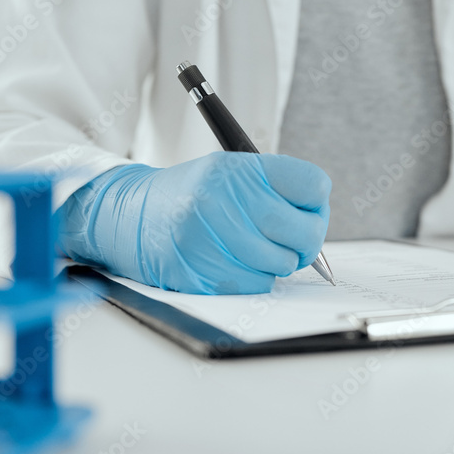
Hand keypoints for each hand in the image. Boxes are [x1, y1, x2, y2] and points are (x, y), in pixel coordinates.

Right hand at [58, 153, 330, 293]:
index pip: (313, 185)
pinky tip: (233, 262)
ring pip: (282, 264)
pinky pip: (256, 285)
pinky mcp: (201, 272)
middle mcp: (225, 199)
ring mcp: (211, 237)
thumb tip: (318, 226)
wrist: (134, 217)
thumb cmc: (193, 197)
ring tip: (253, 248)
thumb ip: (275, 190)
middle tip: (294, 242)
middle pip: (305, 231)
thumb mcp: (231, 173)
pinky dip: (254, 279)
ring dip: (276, 263)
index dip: (317, 203)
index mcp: (239, 169)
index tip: (307, 210)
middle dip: (307, 243)